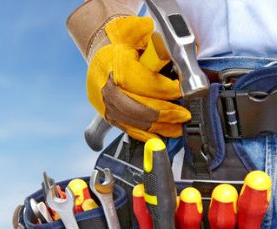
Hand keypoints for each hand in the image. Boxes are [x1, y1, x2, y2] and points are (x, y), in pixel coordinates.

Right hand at [86, 16, 190, 141]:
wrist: (103, 50)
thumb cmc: (124, 41)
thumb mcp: (136, 32)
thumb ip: (153, 42)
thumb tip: (172, 54)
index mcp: (109, 63)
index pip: (135, 80)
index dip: (160, 89)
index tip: (179, 90)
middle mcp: (102, 85)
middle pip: (132, 105)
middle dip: (162, 113)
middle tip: (183, 115)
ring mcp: (102, 102)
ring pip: (130, 120)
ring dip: (157, 126)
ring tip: (177, 127)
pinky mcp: (105, 114)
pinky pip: (125, 128)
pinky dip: (143, 135)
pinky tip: (159, 137)